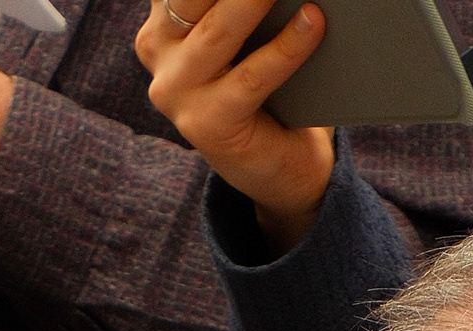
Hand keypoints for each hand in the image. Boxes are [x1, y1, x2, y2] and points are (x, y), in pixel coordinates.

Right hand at [140, 0, 338, 257]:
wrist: (285, 172)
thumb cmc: (275, 91)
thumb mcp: (252, 38)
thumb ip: (248, 10)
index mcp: (163, 23)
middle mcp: (158, 53)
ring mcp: (175, 92)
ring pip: (217, 31)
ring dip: (256, 0)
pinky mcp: (207, 124)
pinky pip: (251, 78)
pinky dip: (287, 48)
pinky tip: (314, 23)